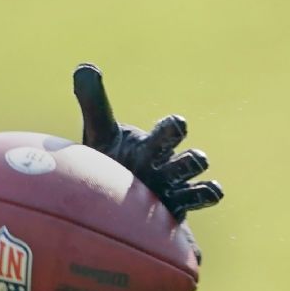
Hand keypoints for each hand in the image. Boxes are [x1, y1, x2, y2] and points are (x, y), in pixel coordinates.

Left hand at [73, 63, 223, 220]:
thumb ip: (93, 101)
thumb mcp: (98, 131)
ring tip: (205, 190)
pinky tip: (203, 223)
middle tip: (193, 159)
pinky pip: (191, 218)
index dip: (174, 128)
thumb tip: (84, 68)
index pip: (169, 132)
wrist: (106, 195)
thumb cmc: (109, 159)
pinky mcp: (171, 217)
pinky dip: (199, 219)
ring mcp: (172, 193)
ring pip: (197, 190)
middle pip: (190, 162)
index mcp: (152, 146)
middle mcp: (167, 168)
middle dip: (193, 160)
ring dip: (203, 191)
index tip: (177, 124)